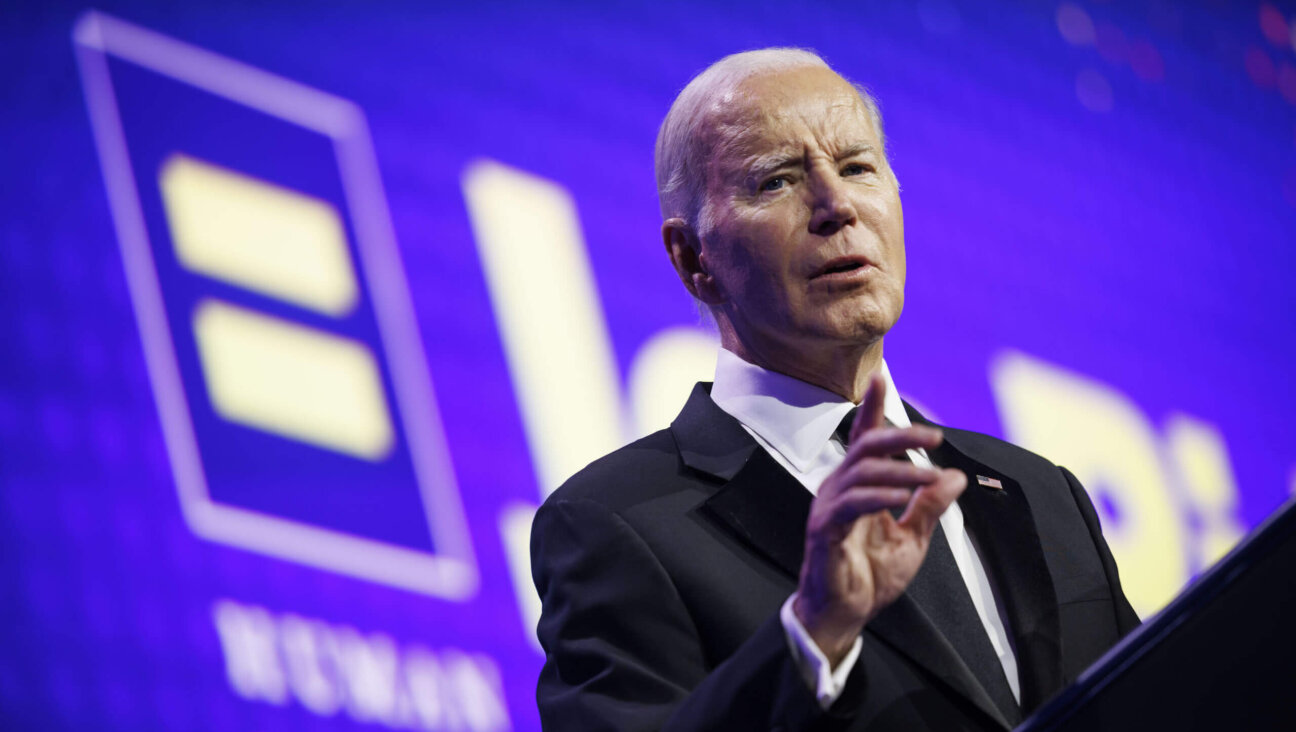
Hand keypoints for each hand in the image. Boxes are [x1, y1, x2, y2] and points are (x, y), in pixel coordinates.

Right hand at [792, 373, 966, 666]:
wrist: (845, 613)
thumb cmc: (870, 575)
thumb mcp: (913, 538)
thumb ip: (930, 507)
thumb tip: (956, 476)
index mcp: (856, 485)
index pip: (865, 439)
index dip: (872, 408)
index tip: (880, 377)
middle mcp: (838, 487)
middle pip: (866, 446)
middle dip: (900, 435)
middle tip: (935, 437)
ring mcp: (828, 506)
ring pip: (863, 471)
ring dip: (901, 470)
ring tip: (931, 476)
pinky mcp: (825, 528)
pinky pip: (853, 503)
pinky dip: (881, 496)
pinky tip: (904, 497)